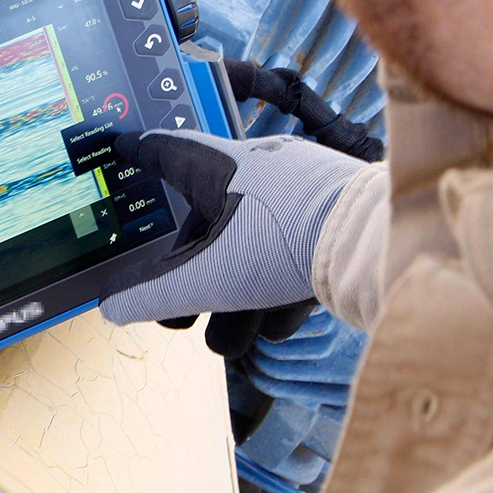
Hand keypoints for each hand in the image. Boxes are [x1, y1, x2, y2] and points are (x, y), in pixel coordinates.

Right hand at [99, 129, 367, 357]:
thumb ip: (154, 295)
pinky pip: (295, 253)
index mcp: (220, 168)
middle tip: (177, 316)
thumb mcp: (209, 277)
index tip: (120, 148)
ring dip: (235, 300)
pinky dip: (279, 290)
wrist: (384, 243)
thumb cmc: (285, 243)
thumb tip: (109, 308)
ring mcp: (304, 193)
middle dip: (190, 276)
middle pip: (209, 221)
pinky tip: (276, 323)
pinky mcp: (339, 219)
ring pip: (253, 246)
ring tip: (232, 343)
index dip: (139, 153)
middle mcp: (260, 172)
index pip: (166, 151)